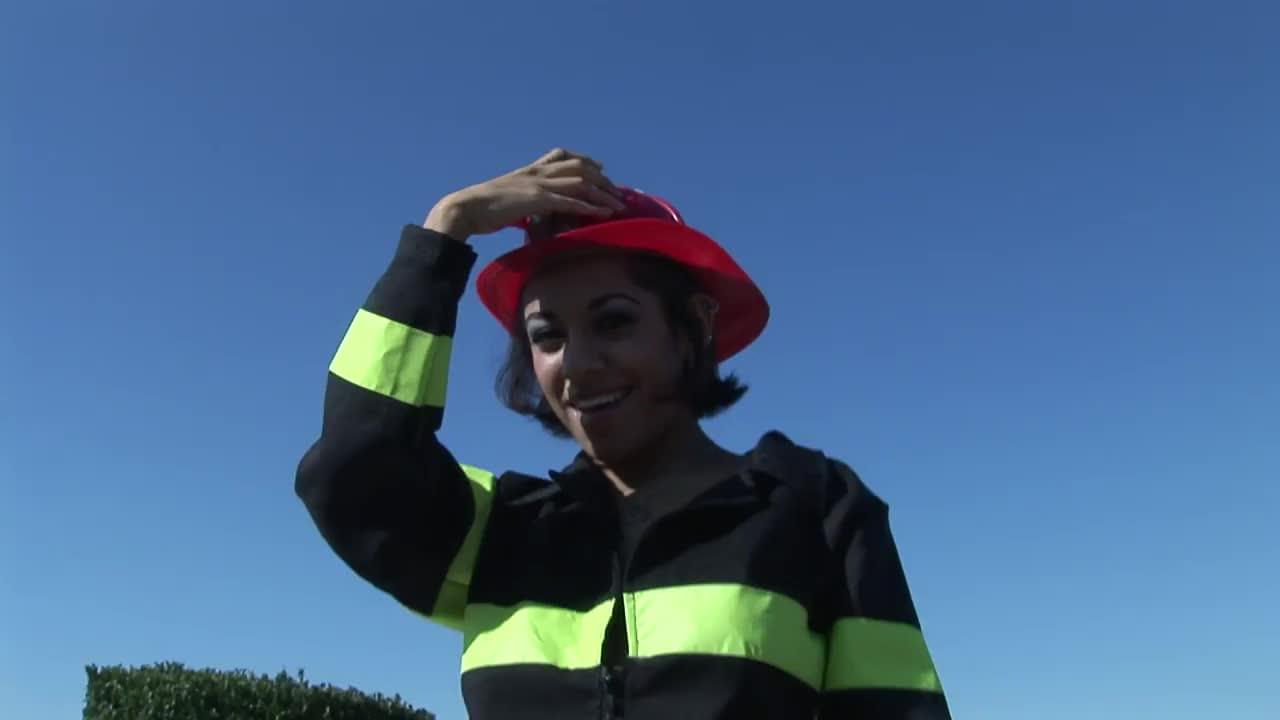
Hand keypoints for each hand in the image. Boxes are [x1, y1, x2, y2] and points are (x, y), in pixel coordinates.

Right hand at [424, 148, 625, 241]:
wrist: (465, 209)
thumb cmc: (481, 209)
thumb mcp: (507, 198)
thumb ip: (523, 200)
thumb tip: (529, 210)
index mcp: (530, 170)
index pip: (562, 155)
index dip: (585, 161)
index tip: (600, 169)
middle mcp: (537, 173)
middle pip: (580, 167)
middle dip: (603, 180)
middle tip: (618, 193)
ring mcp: (539, 184)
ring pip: (581, 183)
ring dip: (604, 194)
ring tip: (620, 205)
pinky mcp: (537, 200)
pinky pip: (570, 201)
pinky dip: (590, 207)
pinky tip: (604, 214)